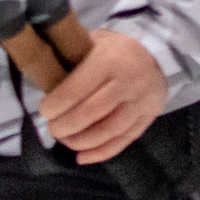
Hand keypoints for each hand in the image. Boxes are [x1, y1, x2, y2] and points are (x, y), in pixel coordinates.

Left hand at [40, 29, 169, 164]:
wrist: (158, 55)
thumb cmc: (115, 50)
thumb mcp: (94, 43)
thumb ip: (72, 59)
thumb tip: (42, 79)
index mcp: (110, 60)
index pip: (75, 90)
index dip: (54, 106)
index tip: (44, 110)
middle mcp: (129, 81)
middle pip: (90, 114)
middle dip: (64, 127)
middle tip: (53, 128)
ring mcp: (142, 101)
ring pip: (108, 131)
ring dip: (80, 142)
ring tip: (66, 141)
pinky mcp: (150, 117)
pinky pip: (124, 141)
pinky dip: (101, 153)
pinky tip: (82, 157)